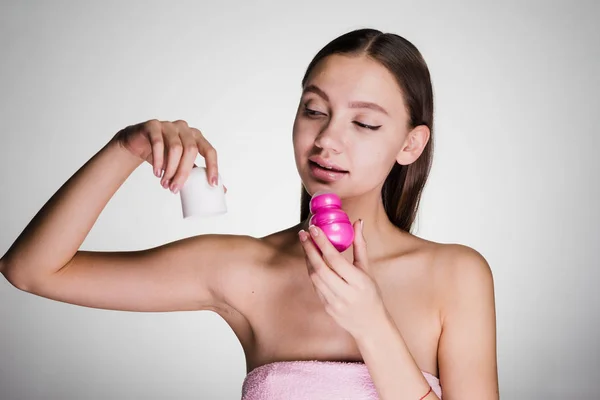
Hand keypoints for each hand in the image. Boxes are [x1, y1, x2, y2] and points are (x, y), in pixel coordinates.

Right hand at [111, 119, 226, 193]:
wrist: (138, 145)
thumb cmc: (163, 155)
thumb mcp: (182, 164)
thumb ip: (198, 173)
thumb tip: (221, 190)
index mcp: (196, 137)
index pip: (209, 150)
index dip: (213, 166)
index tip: (212, 184)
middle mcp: (185, 129)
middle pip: (191, 150)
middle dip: (184, 172)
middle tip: (175, 188)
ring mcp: (169, 125)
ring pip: (175, 148)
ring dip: (170, 169)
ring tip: (164, 183)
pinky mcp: (153, 126)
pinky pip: (158, 142)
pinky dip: (158, 160)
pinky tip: (157, 172)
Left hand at [298, 220, 387, 339]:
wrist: (370, 325)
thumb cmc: (371, 293)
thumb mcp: (367, 269)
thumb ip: (360, 245)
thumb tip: (358, 222)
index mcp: (359, 281)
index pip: (336, 260)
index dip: (323, 243)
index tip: (314, 229)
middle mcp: (346, 293)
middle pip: (321, 268)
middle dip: (309, 249)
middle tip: (303, 233)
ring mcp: (335, 302)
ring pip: (315, 278)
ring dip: (308, 259)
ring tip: (306, 244)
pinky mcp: (327, 308)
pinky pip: (315, 286)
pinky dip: (312, 272)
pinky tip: (311, 261)